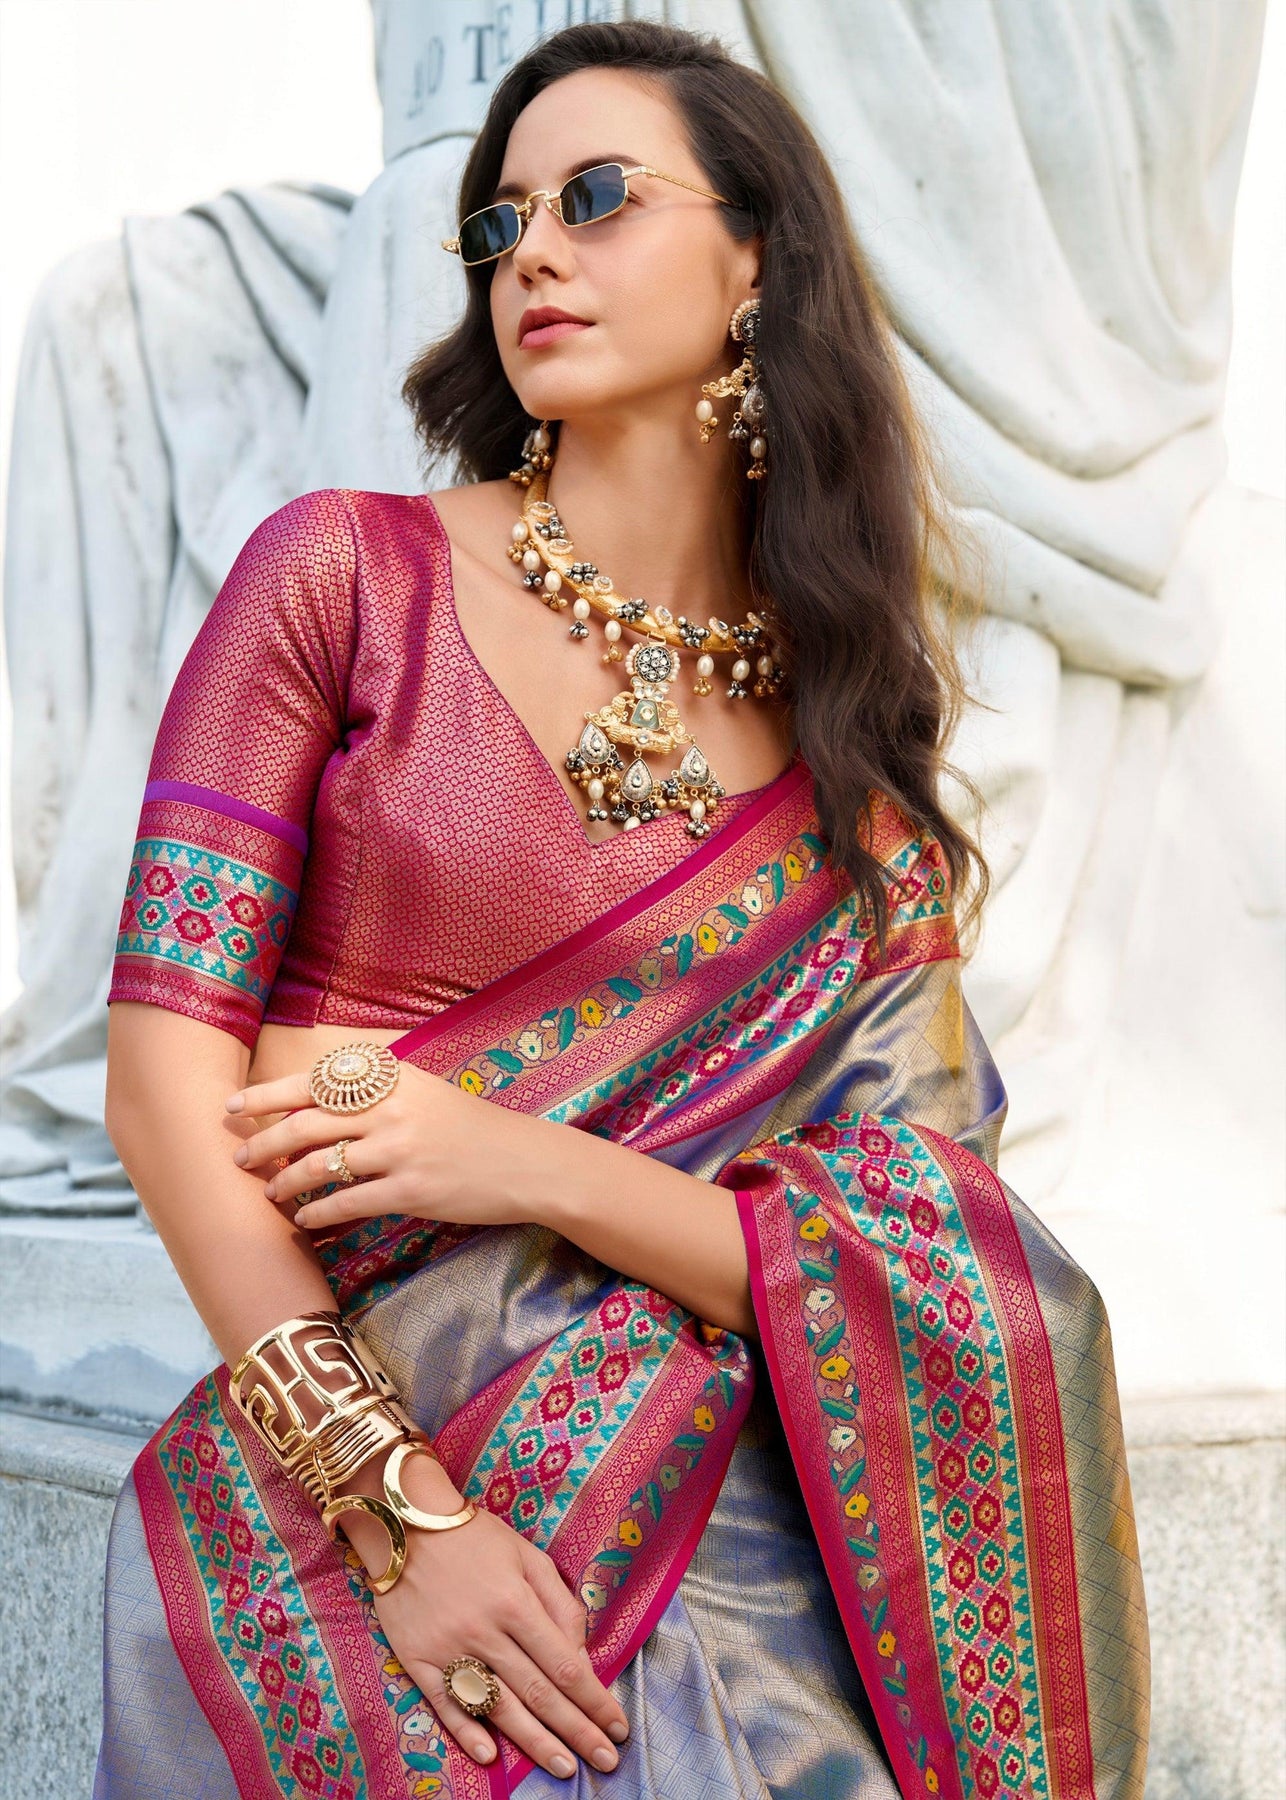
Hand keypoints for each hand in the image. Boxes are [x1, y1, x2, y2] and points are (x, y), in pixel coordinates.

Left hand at [225, 1061, 552, 1231]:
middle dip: (263, 1144)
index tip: (235, 1107)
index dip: (267, 1095)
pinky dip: (318, 1214)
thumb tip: (318, 1101)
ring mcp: (399, 1150)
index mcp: (391, 1077)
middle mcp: (390, 1108)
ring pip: (319, 1167)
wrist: (525, 1162)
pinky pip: (347, 1204)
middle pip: (304, 1124)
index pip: (314, 1082)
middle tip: (239, 1159)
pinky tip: (305, 1221)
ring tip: (270, 1195)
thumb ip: (378, 1091)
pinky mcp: (410, 1191)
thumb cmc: (473, 1127)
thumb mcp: (426, 1091)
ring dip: (285, 1184)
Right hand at [343, 1450, 627, 1778]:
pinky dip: (467, 1732)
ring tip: (565, 1768)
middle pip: (539, 1694)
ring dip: (535, 1743)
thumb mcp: (528, 1556)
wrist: (405, 1523)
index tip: (617, 1727)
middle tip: (606, 1761)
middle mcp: (486, 1631)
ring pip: (499, 1707)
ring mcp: (449, 1649)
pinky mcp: (417, 1659)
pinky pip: (444, 1704)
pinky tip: (491, 1756)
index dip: (594, 1701)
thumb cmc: (475, 1538)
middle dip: (577, 1732)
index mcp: (517, 1603)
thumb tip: (581, 1656)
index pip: (565, 1666)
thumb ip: (560, 1604)